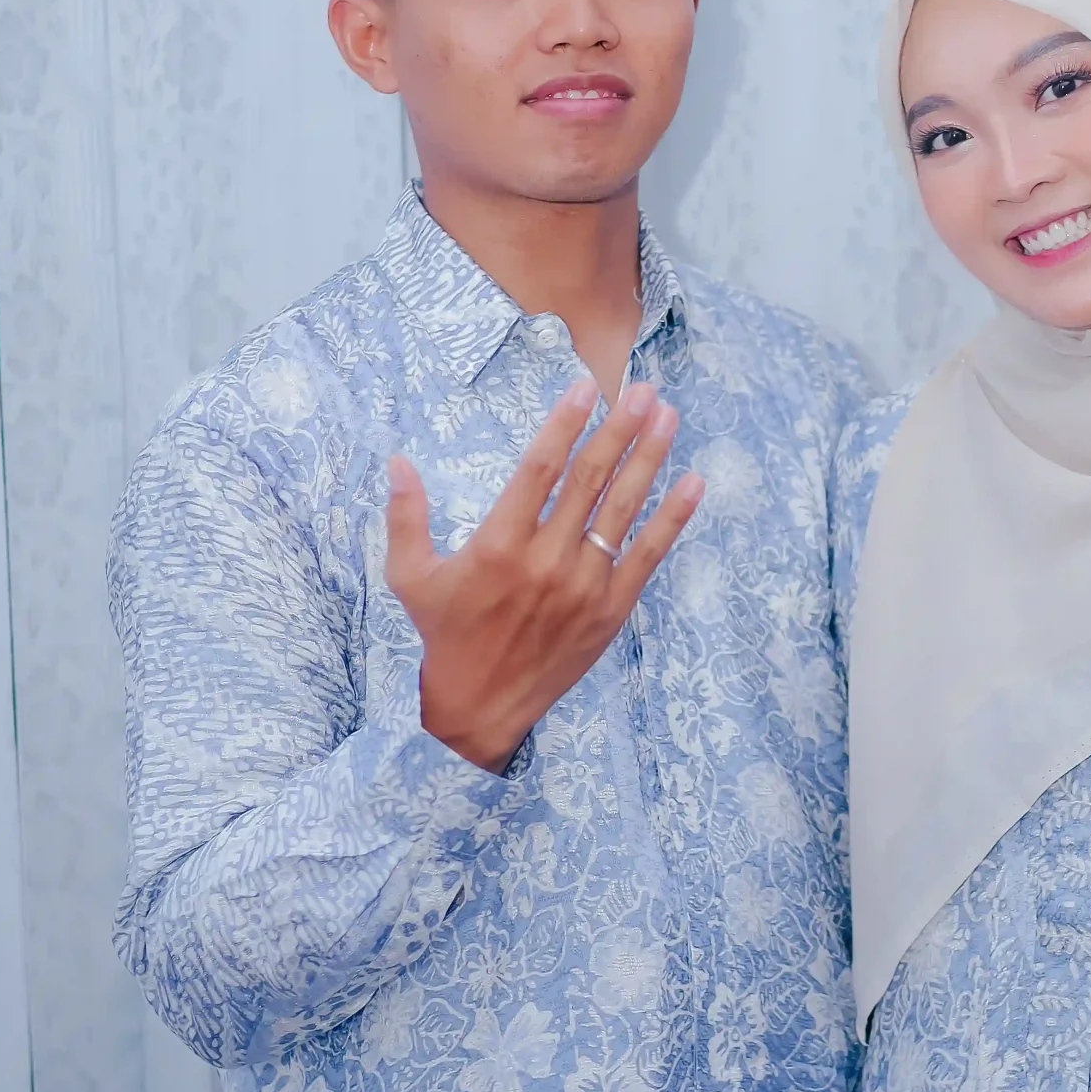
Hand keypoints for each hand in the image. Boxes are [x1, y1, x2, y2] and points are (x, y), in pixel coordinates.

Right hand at [385, 380, 703, 771]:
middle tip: (643, 389)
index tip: (585, 386)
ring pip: (623, 510)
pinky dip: (673, 518)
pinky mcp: (610, 610)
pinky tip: (693, 482)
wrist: (482, 705)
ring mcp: (584, 586)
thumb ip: (406, 516)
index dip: (564, 424)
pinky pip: (648, 555)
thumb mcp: (411, 576)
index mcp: (498, 546)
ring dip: (649, 458)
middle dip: (619, 428)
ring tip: (669, 416)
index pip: (539, 470)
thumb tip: (397, 461)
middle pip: (591, 480)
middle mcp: (546, 561)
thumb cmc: (445, 634)